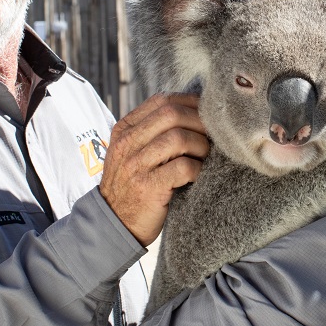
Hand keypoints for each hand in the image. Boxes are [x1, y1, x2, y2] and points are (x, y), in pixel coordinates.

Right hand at [100, 93, 208, 245]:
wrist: (113, 224)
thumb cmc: (132, 185)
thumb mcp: (132, 152)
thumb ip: (153, 131)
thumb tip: (194, 111)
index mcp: (125, 129)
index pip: (161, 101)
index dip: (190, 102)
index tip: (207, 111)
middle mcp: (128, 143)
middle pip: (171, 114)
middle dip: (199, 122)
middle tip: (211, 136)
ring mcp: (136, 165)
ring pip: (179, 138)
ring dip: (200, 146)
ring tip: (204, 156)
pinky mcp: (148, 187)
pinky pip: (183, 167)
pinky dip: (198, 169)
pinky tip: (198, 175)